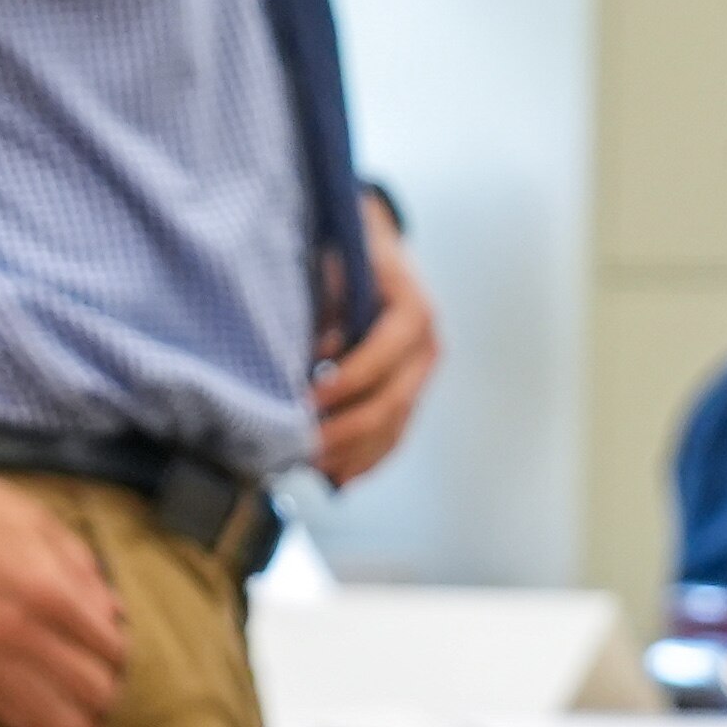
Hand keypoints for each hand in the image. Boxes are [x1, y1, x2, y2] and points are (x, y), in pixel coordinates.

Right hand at [0, 447, 126, 726]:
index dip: (123, 657)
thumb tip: (114, 614)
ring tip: (85, 716)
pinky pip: (7, 715)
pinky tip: (48, 723)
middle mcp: (22, 631)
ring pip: (54, 718)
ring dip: (79, 722)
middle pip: (93, 691)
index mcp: (50, 588)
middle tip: (108, 687)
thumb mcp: (38, 521)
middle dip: (109, 693)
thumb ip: (82, 569)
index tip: (118, 656)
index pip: (112, 649)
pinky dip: (36, 726)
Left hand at [311, 192, 439, 485]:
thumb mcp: (336, 263)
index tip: (307, 399)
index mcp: (413, 311)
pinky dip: (366, 458)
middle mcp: (426, 348)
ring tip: (311, 468)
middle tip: (300, 446)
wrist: (375, 248)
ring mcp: (421, 375)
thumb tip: (317, 354)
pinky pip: (394, 434)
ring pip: (394, 426)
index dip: (346, 381)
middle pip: (390, 402)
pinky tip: (338, 478)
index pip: (383, 355)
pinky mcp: (410, 393)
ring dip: (352, 453)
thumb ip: (329, 304)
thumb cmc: (347, 252)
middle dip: (343, 429)